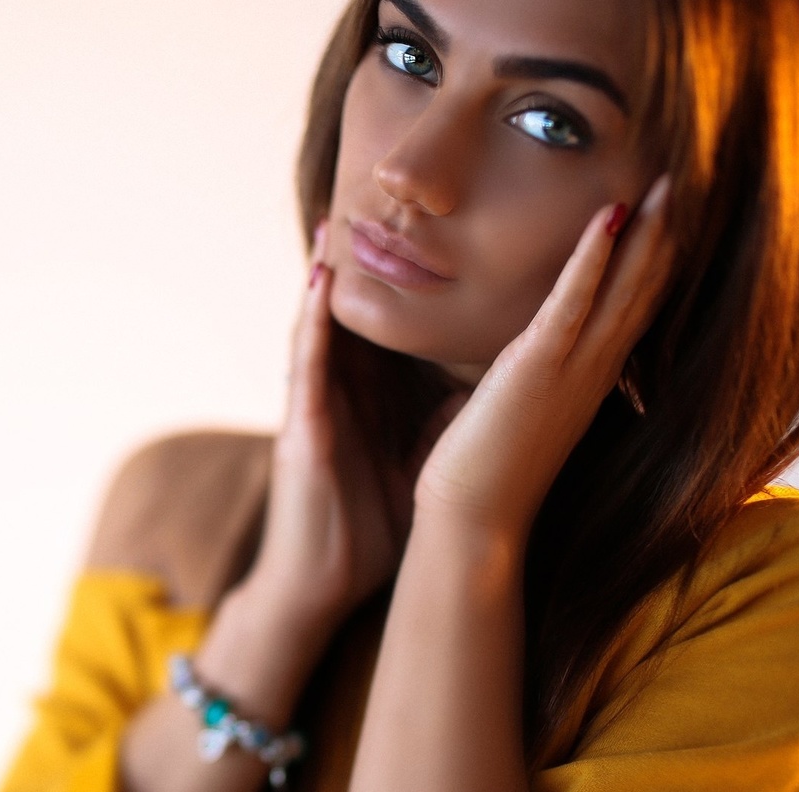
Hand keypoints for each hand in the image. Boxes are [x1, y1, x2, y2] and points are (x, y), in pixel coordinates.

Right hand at [238, 225, 439, 637]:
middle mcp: (346, 391)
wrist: (324, 588)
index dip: (421, 281)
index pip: (401, 326)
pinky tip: (318, 277)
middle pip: (363, 312)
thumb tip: (498, 383)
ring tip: (342, 214)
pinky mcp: (300, 424)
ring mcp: (318, 403)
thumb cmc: (370, 530)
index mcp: (379, 399)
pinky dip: (309, 317)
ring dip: (331, 271)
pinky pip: (304, 360)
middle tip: (392, 198)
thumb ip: (446, 418)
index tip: (452, 233)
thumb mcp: (422, 459)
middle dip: (373, 261)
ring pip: (327, 324)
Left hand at [415, 176, 675, 540]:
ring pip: (624, 290)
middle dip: (666, 233)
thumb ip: (531, 375)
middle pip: (645, 291)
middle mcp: (594, 372)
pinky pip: (573, 303)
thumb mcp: (519, 407)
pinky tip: (610, 215)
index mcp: (590, 379)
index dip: (656, 259)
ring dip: (646, 232)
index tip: (672, 213)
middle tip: (685, 179)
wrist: (473, 522)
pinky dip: (593, 258)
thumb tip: (519, 358)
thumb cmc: (485, 468)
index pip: (635, 307)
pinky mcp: (537, 369)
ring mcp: (572, 370)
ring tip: (666, 183)